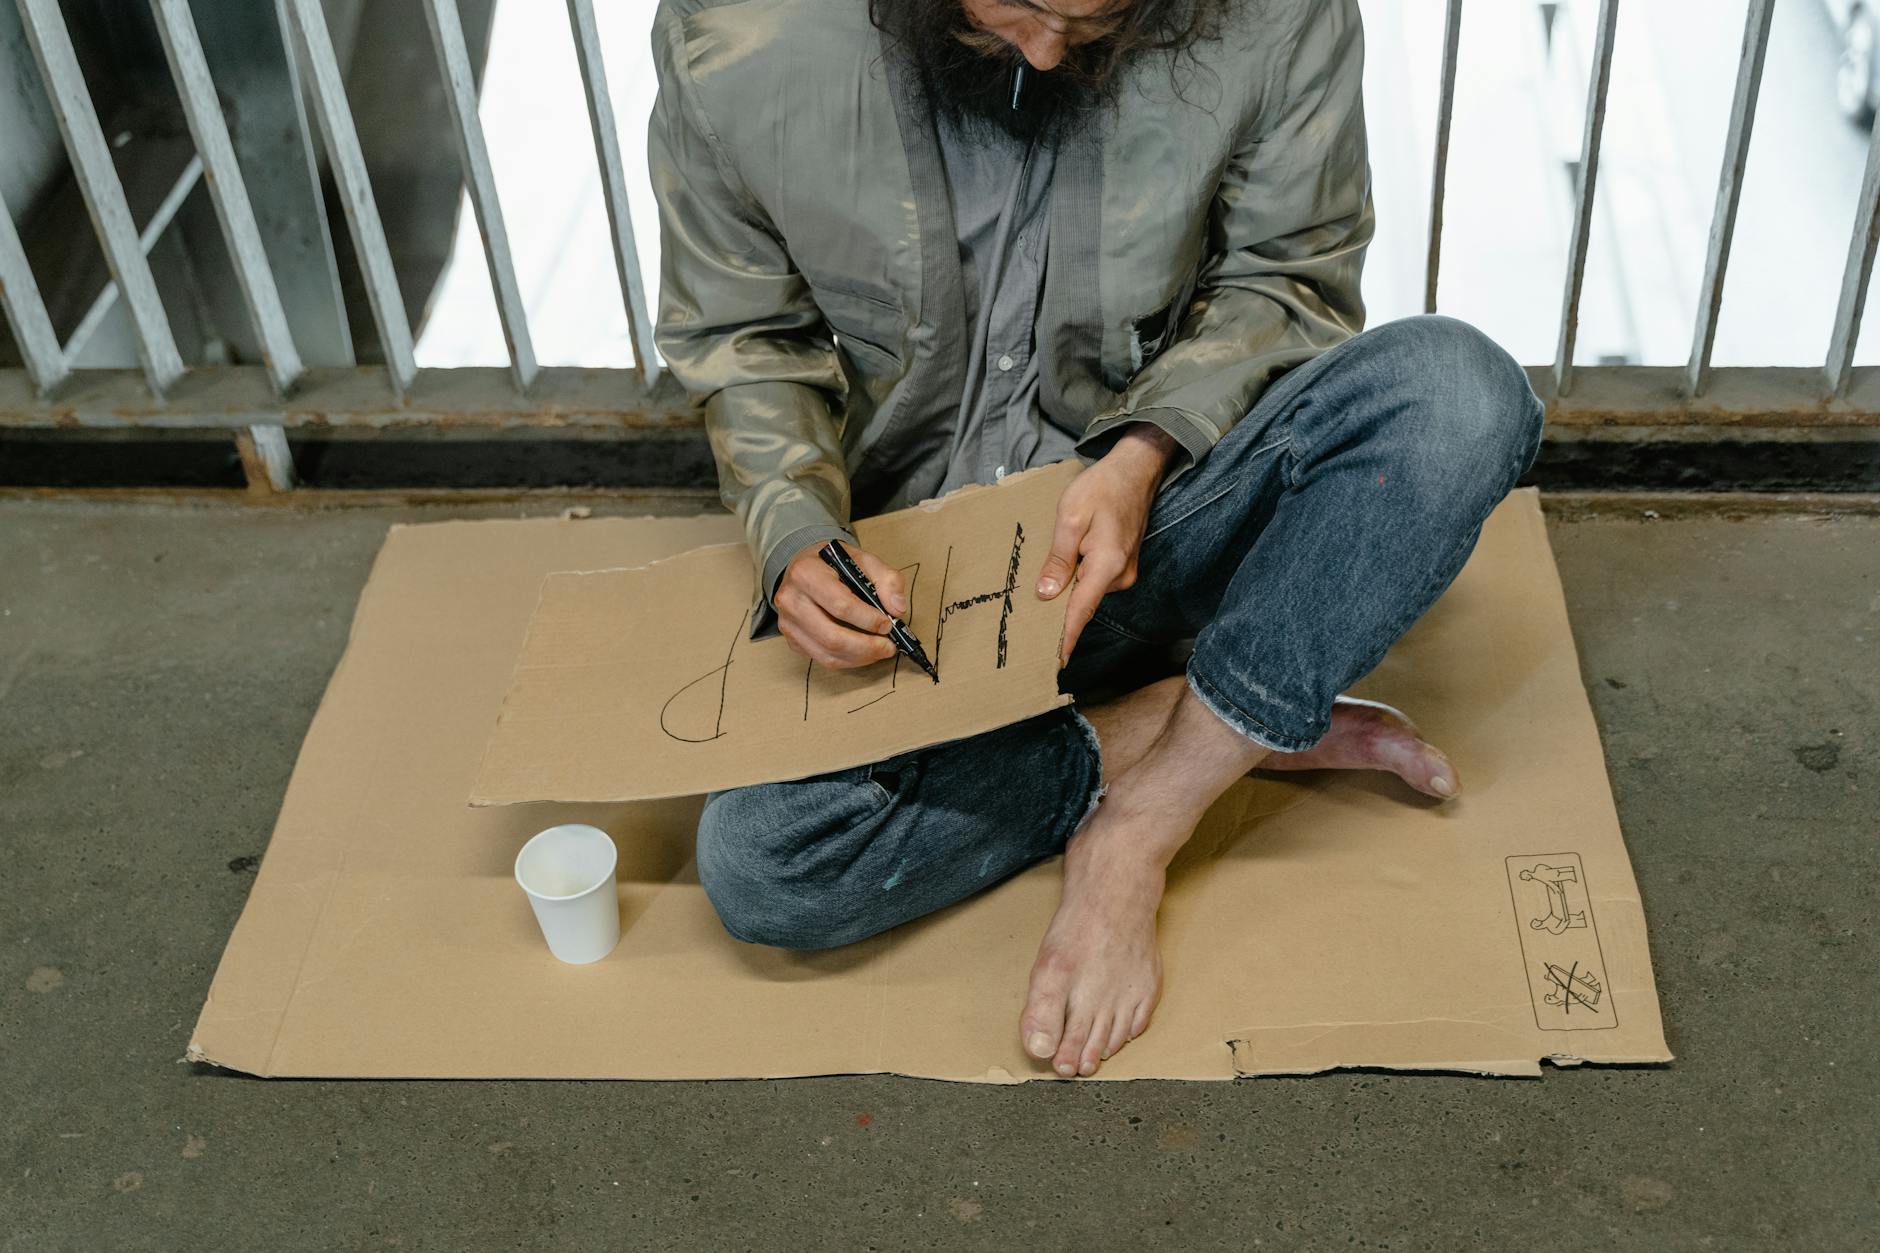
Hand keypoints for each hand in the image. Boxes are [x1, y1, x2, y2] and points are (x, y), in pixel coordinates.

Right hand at [775, 540, 908, 668]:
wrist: (805, 568)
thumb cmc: (833, 565)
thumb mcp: (863, 559)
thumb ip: (887, 579)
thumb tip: (897, 609)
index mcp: (806, 573)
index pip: (840, 605)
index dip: (868, 619)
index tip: (888, 624)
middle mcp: (791, 600)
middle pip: (832, 637)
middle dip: (867, 647)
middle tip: (889, 646)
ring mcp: (788, 623)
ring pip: (827, 654)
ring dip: (860, 658)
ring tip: (880, 650)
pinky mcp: (792, 639)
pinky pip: (822, 659)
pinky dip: (848, 660)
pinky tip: (862, 652)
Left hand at [1036, 425, 1178, 661]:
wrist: (1135, 470)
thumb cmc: (1101, 488)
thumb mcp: (1070, 519)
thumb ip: (1058, 559)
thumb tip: (1046, 593)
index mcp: (1107, 566)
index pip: (1081, 611)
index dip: (1066, 637)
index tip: (1056, 662)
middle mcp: (1120, 576)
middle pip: (1083, 605)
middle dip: (1059, 619)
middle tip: (1031, 636)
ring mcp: (1124, 572)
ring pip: (1087, 593)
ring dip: (1066, 596)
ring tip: (1038, 602)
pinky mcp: (1121, 566)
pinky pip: (1094, 583)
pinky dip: (1077, 584)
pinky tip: (1060, 580)